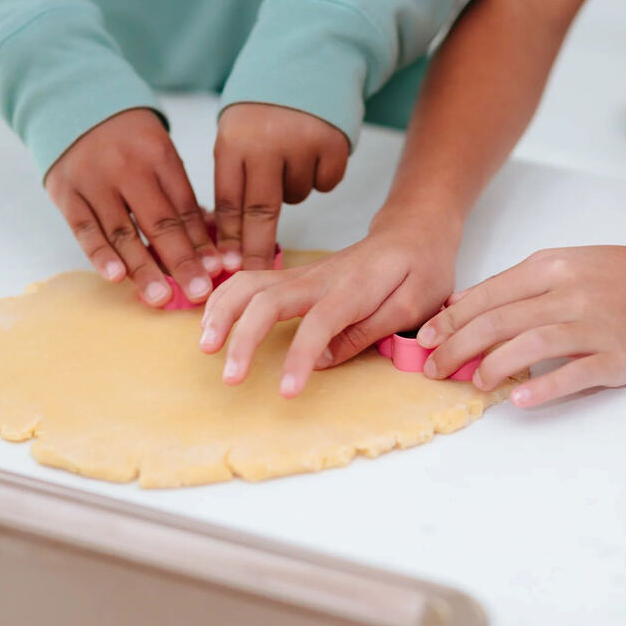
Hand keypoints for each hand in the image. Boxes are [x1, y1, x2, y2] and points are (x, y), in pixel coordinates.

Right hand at [45, 108, 222, 306]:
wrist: (76, 105)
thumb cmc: (130, 143)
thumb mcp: (161, 156)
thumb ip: (180, 198)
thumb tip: (209, 247)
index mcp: (159, 156)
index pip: (185, 207)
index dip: (202, 242)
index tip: (218, 270)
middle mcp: (128, 167)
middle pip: (159, 222)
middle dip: (182, 261)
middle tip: (200, 292)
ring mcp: (94, 180)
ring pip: (122, 231)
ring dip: (143, 267)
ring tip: (161, 297)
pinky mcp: (65, 192)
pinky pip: (85, 229)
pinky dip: (100, 255)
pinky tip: (117, 277)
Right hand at [199, 219, 459, 396]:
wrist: (412, 232)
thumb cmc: (420, 270)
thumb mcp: (413, 306)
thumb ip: (367, 331)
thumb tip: (319, 360)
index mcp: (354, 288)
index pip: (318, 324)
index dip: (299, 358)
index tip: (285, 392)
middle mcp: (320, 277)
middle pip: (268, 299)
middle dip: (243, 338)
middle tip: (229, 377)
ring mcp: (304, 273)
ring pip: (250, 283)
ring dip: (223, 312)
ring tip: (206, 347)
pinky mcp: (295, 276)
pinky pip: (251, 281)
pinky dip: (226, 299)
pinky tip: (212, 321)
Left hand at [214, 103, 347, 271]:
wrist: (307, 60)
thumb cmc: (264, 110)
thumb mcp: (237, 135)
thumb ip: (236, 179)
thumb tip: (232, 240)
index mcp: (233, 142)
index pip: (230, 201)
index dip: (230, 239)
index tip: (229, 269)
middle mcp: (266, 144)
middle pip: (261, 211)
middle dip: (257, 247)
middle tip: (256, 272)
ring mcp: (301, 144)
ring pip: (296, 196)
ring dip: (292, 188)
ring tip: (289, 154)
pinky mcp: (333, 144)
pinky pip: (325, 183)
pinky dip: (320, 174)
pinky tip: (313, 149)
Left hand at [416, 246, 625, 406]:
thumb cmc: (617, 276)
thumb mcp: (563, 264)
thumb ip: (514, 284)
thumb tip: (462, 304)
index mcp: (550, 267)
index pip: (486, 295)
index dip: (449, 319)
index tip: (424, 338)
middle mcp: (569, 293)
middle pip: (498, 321)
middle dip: (456, 347)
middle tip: (434, 368)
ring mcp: (594, 326)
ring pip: (530, 345)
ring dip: (493, 367)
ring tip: (474, 382)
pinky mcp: (616, 357)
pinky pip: (575, 374)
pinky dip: (544, 387)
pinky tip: (520, 398)